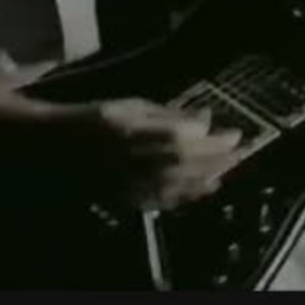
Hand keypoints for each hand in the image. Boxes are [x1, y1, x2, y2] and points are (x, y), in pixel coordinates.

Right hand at [91, 99, 242, 209]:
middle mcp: (155, 163)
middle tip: (244, 149)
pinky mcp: (139, 199)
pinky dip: (196, 192)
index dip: (222, 137)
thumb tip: (206, 118)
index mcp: (155, 135)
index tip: (237, 132)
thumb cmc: (98, 117)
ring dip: (217, 173)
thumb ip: (173, 115)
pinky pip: (175, 199)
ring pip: (193, 182)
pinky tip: (210, 186)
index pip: (200, 139)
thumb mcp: (136, 105)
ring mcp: (147, 185)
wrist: (60, 147)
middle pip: (202, 163)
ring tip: (232, 164)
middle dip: (227, 156)